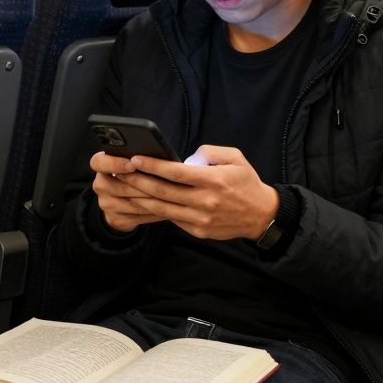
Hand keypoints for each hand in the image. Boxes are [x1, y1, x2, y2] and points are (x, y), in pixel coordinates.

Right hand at [90, 151, 167, 233]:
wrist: (121, 203)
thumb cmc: (133, 174)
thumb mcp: (131, 164)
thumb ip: (138, 160)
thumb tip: (159, 158)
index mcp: (100, 166)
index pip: (98, 162)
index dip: (114, 163)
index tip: (132, 164)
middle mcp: (100, 185)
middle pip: (118, 187)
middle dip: (142, 186)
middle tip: (162, 183)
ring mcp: (106, 204)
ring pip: (131, 204)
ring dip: (152, 200)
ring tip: (170, 196)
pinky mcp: (116, 219)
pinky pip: (138, 217)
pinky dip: (154, 212)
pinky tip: (168, 208)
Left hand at [117, 145, 278, 240]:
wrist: (261, 215)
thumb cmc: (246, 183)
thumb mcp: (235, 158)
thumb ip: (210, 152)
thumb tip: (185, 157)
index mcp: (214, 181)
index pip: (176, 173)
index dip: (153, 166)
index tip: (136, 158)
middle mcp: (205, 201)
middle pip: (163, 192)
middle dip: (138, 181)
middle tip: (121, 172)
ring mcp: (201, 219)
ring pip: (163, 208)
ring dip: (141, 198)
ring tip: (126, 187)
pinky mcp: (198, 231)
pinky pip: (172, 219)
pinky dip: (156, 210)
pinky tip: (143, 201)